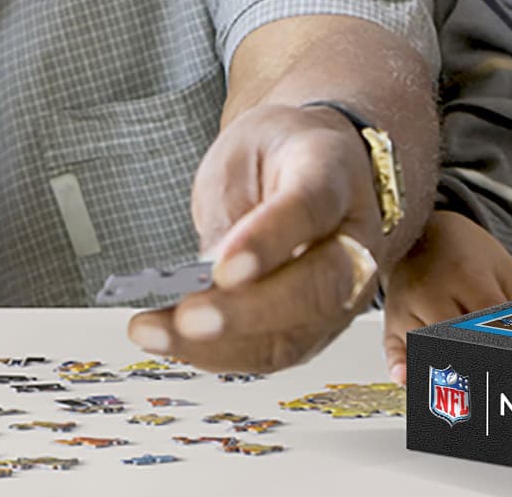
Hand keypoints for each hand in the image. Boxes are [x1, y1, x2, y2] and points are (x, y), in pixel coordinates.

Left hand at [127, 103, 385, 372]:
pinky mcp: (317, 327)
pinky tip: (171, 342)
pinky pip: (271, 353)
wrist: (313, 165)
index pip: (310, 209)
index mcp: (335, 176)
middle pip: (318, 288)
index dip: (268, 240)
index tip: (223, 267)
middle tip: (188, 318)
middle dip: (247, 312)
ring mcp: (344, 292)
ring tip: (157, 334)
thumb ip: (232, 213)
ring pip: (295, 334)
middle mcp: (354, 240)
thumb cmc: (276, 157)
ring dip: (221, 346)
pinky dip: (217, 355)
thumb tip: (207, 277)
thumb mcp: (244, 156)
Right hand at [380, 210, 511, 378]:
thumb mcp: (504, 268)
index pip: (486, 318)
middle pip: (452, 336)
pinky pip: (392, 349)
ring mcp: (406, 306)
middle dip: (475, 358)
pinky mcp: (390, 320)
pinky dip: (400, 366)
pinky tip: (408, 379)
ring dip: (445, 368)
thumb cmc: (466, 253)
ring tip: (467, 389)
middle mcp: (430, 290)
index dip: (503, 342)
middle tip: (495, 381)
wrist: (423, 231)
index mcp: (465, 274)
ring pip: (424, 346)